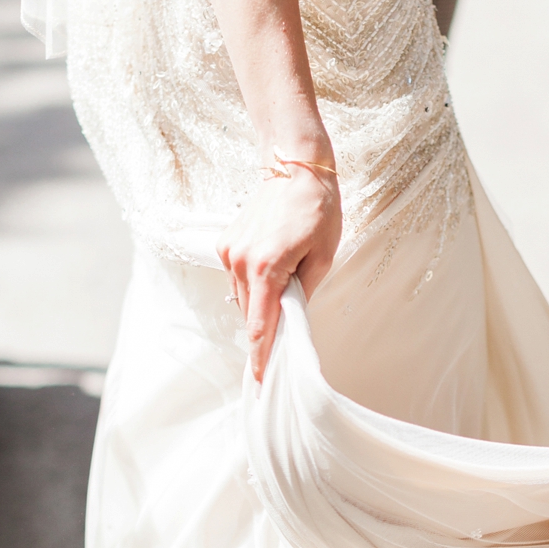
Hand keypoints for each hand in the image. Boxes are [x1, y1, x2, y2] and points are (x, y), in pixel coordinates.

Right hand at [218, 157, 341, 379]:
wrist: (294, 167)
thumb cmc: (317, 209)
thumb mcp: (323, 255)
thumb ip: (303, 292)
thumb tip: (291, 318)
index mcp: (267, 267)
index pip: (260, 325)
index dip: (261, 355)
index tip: (260, 380)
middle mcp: (240, 262)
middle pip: (250, 314)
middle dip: (265, 329)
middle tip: (283, 339)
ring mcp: (229, 252)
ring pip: (242, 297)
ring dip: (260, 303)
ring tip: (285, 284)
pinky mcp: (225, 244)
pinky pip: (237, 279)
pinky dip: (253, 284)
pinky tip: (272, 268)